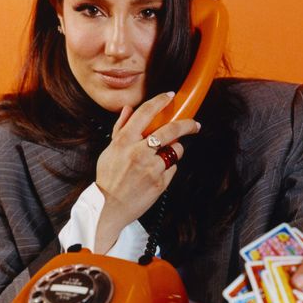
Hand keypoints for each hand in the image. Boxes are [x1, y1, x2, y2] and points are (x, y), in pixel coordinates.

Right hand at [95, 92, 199, 252]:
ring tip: (162, 157)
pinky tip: (156, 174)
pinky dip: (167, 168)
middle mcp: (139, 152)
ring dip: (173, 151)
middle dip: (187, 124)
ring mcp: (151, 167)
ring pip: (175, 150)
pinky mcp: (160, 182)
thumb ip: (120, 128)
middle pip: (171, 130)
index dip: (160, 101)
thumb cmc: (108, 178)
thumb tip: (128, 110)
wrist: (109, 207)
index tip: (170, 96)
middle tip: (194, 124)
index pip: (145, 113)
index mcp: (124, 141)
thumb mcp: (110, 150)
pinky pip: (172, 168)